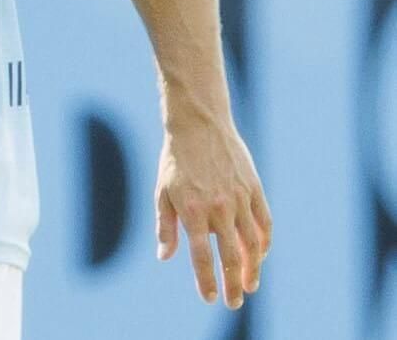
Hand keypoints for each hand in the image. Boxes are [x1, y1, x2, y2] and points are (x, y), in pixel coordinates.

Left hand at [155, 121, 271, 309]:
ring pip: (253, 244)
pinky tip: (260, 255)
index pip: (202, 257)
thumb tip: (165, 257)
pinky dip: (265, 242)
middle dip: (233, 284)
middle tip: (235, 302)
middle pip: (231, 257)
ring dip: (253, 268)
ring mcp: (239, 199)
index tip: (210, 299)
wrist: (198, 125)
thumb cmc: (176, 160)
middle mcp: (218, 208)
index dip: (207, 281)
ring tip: (250, 285)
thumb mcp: (162, 191)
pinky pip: (265, 223)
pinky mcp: (254, 190)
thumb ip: (165, 226)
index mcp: (192, 211)